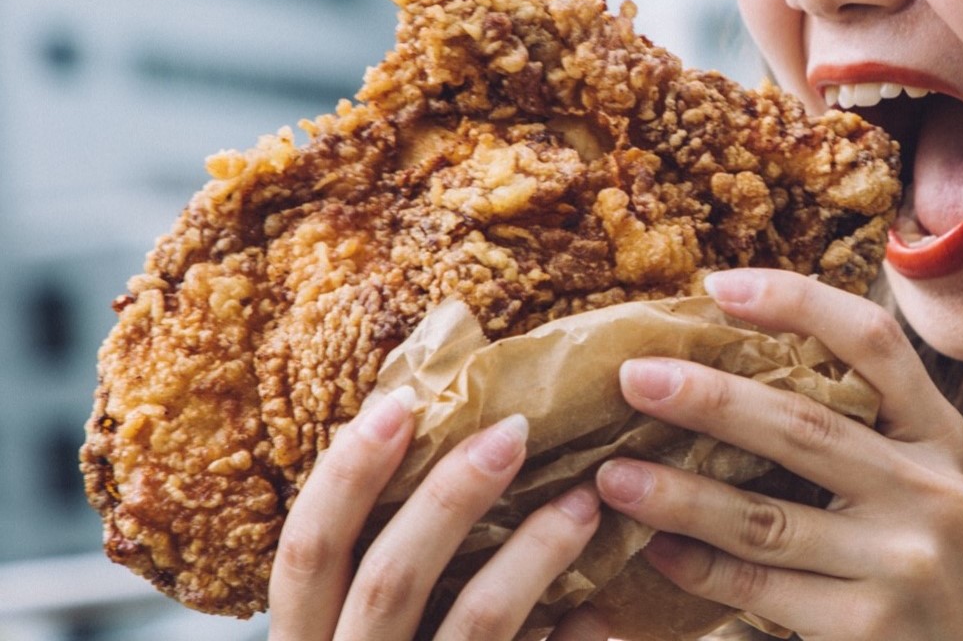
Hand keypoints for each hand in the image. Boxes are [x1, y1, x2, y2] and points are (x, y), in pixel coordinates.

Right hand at [267, 387, 608, 640]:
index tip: (401, 402)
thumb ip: (382, 582)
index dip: (346, 475)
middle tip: (516, 432)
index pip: (304, 555)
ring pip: (472, 624)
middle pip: (385, 580)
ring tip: (585, 502)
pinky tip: (600, 619)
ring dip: (534, 553)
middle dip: (450, 497)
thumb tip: (454, 465)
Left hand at [595, 269, 962, 640]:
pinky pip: (760, 588)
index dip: (798, 302)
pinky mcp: (869, 627)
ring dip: (679, 493)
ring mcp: (904, 563)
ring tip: (613, 476)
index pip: (874, 342)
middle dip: (709, 398)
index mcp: (937, 435)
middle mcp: (933, 491)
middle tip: (634, 378)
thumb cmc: (902, 560)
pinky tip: (654, 548)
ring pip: (766, 517)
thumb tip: (717, 357)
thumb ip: (845, 429)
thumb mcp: (902, 483)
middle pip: (806, 425)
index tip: (718, 285)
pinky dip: (698, 566)